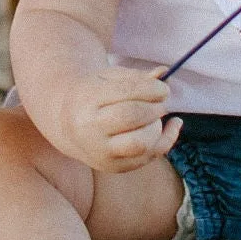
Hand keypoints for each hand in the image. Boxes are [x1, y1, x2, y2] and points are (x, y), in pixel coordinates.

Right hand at [49, 65, 180, 173]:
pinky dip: (165, 141)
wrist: (67, 123)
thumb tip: (164, 72)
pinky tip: (173, 125)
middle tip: (162, 102)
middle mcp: (91, 128)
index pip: (125, 92)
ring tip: (157, 116)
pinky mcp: (113, 167)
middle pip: (132, 117)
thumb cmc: (94, 95)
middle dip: (155, 108)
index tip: (164, 87)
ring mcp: (101, 151)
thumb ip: (136, 76)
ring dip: (157, 127)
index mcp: (88, 99)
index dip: (151, 89)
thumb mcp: (108, 78)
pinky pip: (147, 158)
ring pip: (140, 144)